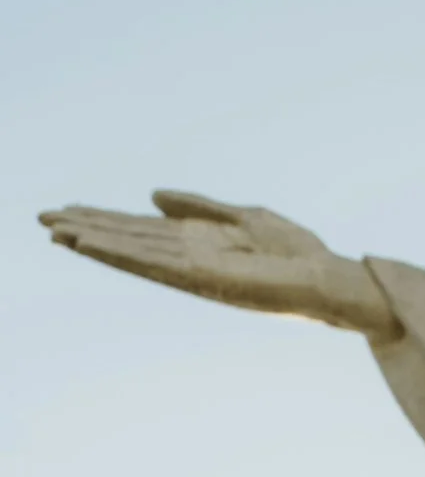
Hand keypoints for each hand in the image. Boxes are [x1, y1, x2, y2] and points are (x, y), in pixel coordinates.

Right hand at [39, 190, 397, 336]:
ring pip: (134, 253)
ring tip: (55, 230)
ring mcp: (196, 272)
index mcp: (199, 243)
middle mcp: (192, 260)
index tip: (68, 211)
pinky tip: (95, 245)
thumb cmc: (298, 252)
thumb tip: (152, 196)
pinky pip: (157, 265)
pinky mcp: (205, 281)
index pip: (142, 231)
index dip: (105, 220)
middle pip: (130, 241)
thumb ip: (199, 206)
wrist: (331, 279)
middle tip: (41, 218)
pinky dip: (124, 254)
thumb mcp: (244, 216)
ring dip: (94, 241)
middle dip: (87, 229)